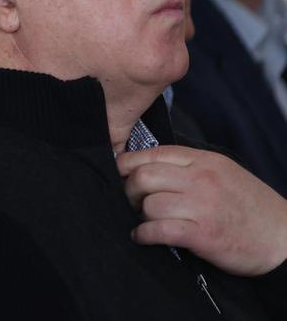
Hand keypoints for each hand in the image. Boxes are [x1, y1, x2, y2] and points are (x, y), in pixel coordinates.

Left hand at [118, 144, 286, 275]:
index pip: (152, 153)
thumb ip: (190, 166)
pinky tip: (143, 237)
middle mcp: (202, 179)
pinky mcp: (203, 234)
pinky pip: (159, 230)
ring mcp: (202, 206)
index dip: (129, 164)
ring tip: (145, 221)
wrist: (284, 239)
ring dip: (140, 215)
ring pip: (149, 204)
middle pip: (144, 176)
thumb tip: (149, 166)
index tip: (121, 174)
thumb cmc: (251, 207)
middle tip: (133, 202)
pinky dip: (144, 234)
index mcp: (205, 160)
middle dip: (130, 190)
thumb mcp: (224, 173)